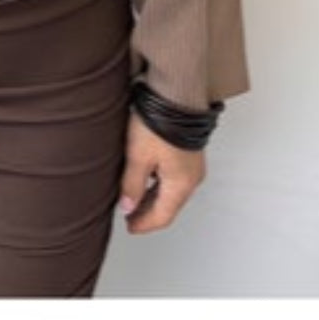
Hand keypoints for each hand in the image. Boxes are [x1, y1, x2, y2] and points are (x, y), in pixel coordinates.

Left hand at [118, 113, 205, 234]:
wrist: (175, 93)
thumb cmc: (159, 122)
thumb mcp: (138, 156)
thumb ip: (132, 185)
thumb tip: (127, 206)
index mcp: (181, 184)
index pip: (162, 216)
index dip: (143, 224)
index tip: (129, 227)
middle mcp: (191, 177)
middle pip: (168, 205)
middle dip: (148, 212)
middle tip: (129, 215)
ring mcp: (191, 164)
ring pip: (171, 190)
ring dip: (152, 196)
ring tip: (133, 196)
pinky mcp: (187, 151)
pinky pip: (173, 176)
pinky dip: (159, 182)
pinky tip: (145, 176)